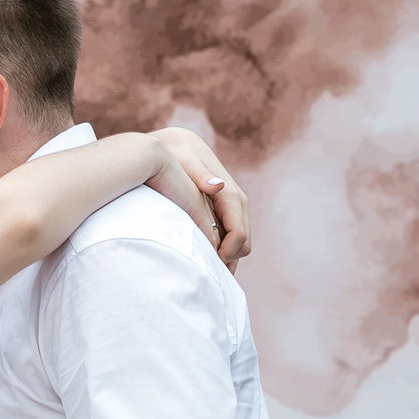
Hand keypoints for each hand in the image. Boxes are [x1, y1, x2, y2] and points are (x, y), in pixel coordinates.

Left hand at [145, 126, 249, 266]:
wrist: (176, 144)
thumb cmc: (175, 152)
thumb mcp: (184, 159)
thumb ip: (199, 173)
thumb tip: (218, 186)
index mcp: (230, 194)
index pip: (239, 233)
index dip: (227, 254)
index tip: (209, 265)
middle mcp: (236, 202)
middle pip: (243, 243)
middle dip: (229, 261)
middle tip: (206, 274)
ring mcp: (232, 208)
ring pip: (239, 243)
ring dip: (227, 259)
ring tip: (206, 273)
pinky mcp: (224, 211)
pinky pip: (230, 237)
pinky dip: (222, 252)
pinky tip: (206, 262)